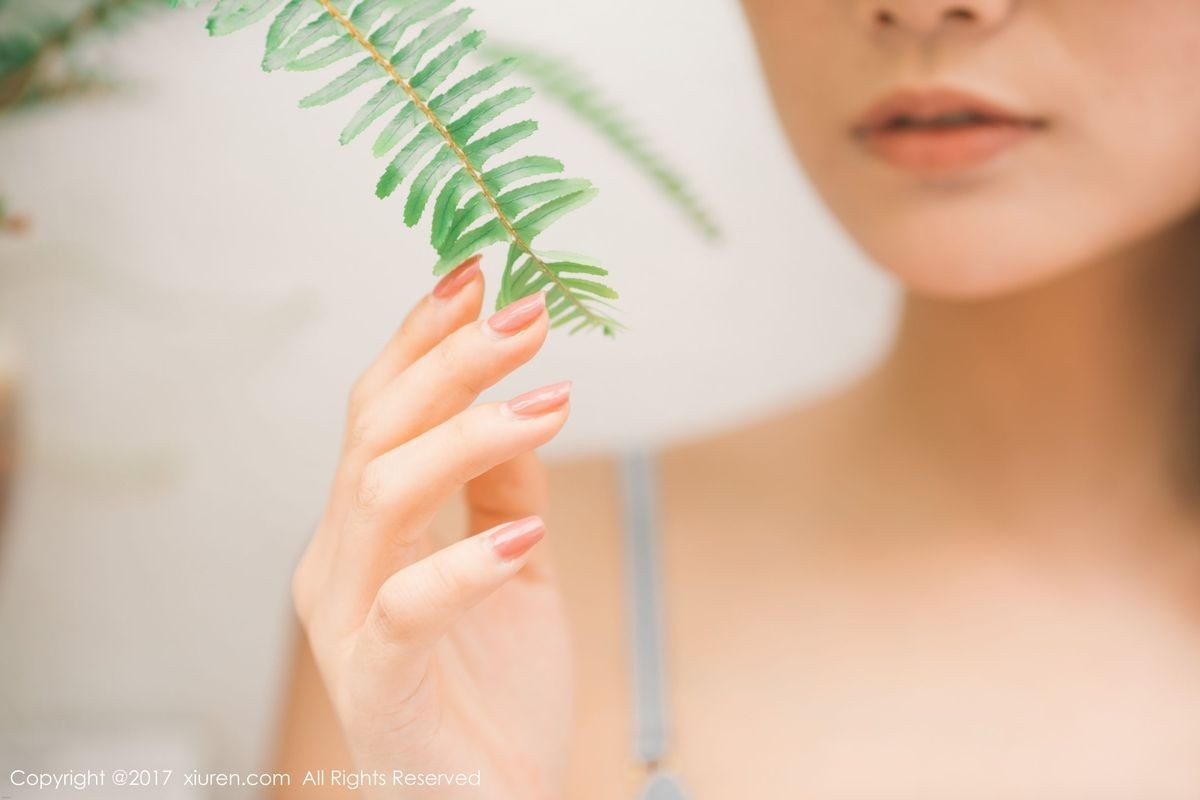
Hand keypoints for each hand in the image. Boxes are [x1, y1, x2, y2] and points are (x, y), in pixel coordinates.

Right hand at [291, 255, 573, 797]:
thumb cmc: (494, 694)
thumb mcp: (517, 569)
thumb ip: (507, 492)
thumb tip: (526, 402)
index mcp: (367, 529)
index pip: (380, 411)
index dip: (423, 338)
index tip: (479, 274)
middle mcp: (341, 562)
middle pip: (376, 433)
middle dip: (449, 362)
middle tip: (525, 314)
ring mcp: (349, 622)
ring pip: (380, 495)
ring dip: (465, 435)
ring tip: (547, 401)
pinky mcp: (378, 682)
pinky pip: (408, 608)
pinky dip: (467, 564)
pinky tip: (525, 538)